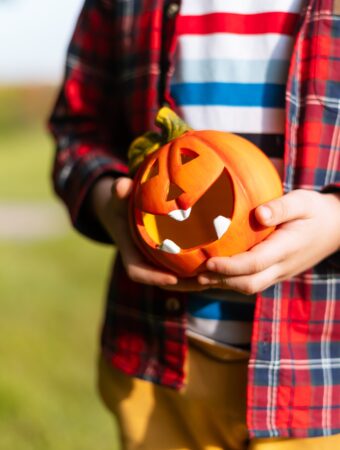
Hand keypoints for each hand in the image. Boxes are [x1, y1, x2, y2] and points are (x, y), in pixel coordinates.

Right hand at [91, 176, 206, 290]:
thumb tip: (121, 186)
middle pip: (163, 281)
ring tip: (217, 277)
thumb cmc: (123, 201)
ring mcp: (158, 262)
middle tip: (204, 281)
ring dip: (195, 281)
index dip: (153, 277)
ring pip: (176, 280)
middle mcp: (144, 261)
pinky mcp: (170, 259)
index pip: (137, 272)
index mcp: (130, 251)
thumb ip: (120, 190)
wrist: (124, 209)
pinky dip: (199, 270)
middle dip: (183, 284)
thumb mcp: (120, 195)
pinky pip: (184, 270)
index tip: (172, 278)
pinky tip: (219, 264)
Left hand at [198, 190, 339, 294]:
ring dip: (222, 285)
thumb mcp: (302, 201)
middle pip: (248, 283)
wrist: (335, 228)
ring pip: (248, 287)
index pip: (255, 264)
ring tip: (195, 280)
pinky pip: (251, 282)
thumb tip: (259, 214)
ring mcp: (279, 273)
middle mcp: (282, 267)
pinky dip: (229, 282)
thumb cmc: (315, 210)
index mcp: (287, 248)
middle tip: (194, 274)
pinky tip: (210, 276)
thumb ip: (281, 207)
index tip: (207, 262)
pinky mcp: (275, 273)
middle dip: (220, 281)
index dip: (230, 266)